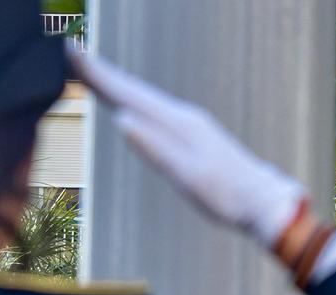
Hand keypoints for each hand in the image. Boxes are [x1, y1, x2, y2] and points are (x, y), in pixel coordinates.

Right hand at [72, 49, 335, 256]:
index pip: (128, 94)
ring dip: (118, 82)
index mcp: (176, 123)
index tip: (71, 51)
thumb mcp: (187, 176)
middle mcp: (182, 116)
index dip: (98, 74)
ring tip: (94, 71)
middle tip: (72, 51)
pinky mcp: (195, 133)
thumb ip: (155, 148)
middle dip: (102, 71)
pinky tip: (134, 103)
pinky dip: (137, 98)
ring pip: (145, 96)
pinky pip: (156, 108)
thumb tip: (123, 120)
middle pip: (134, 88)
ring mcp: (190, 122)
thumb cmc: (227, 197)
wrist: (264, 202)